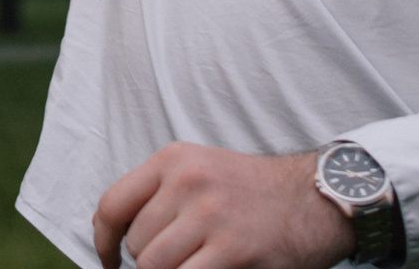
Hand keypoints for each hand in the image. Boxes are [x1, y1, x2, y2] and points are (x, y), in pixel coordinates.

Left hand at [92, 145, 355, 268]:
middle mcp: (188, 181)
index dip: (103, 243)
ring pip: (153, 265)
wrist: (316, 199)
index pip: (111, 205)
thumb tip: (119, 237)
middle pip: (136, 243)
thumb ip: (161, 195)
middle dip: (149, 262)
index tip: (109, 261)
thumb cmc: (254, 193)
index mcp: (174, 160)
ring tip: (192, 266)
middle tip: (179, 261)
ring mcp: (211, 214)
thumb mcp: (201, 171)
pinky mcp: (233, 248)